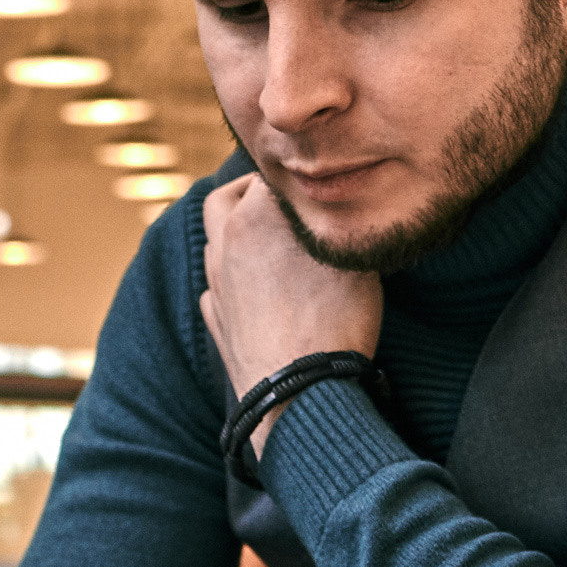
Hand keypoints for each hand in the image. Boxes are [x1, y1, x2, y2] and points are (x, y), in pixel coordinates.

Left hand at [201, 173, 380, 453]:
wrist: (300, 393)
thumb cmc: (334, 321)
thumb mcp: (352, 259)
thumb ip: (337, 225)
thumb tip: (339, 209)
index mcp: (254, 217)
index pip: (268, 173)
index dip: (292, 175)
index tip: (312, 180)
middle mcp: (225, 244)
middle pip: (224, 196)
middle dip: (251, 192)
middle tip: (284, 201)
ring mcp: (216, 283)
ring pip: (215, 240)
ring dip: (237, 233)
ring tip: (274, 243)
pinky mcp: (216, 318)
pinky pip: (217, 284)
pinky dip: (233, 277)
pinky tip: (259, 287)